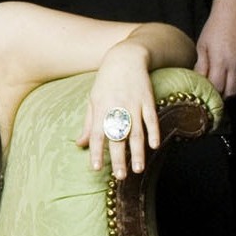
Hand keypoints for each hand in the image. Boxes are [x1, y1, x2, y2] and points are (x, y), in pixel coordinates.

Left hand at [76, 43, 160, 178]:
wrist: (125, 57)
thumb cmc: (106, 81)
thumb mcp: (93, 100)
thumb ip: (89, 124)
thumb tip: (80, 144)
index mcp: (101, 109)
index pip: (97, 134)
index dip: (96, 152)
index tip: (96, 168)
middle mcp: (117, 108)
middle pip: (118, 137)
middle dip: (119, 158)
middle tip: (120, 177)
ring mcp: (134, 104)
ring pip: (136, 132)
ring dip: (138, 152)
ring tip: (138, 170)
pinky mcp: (147, 99)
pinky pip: (151, 119)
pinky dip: (154, 132)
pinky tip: (155, 146)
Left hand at [195, 0, 235, 98]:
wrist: (235, 12)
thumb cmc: (215, 27)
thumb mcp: (202, 45)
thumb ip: (201, 65)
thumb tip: (198, 80)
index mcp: (220, 61)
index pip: (217, 87)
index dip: (212, 93)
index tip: (208, 92)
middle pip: (231, 91)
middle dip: (223, 94)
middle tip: (217, 92)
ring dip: (234, 88)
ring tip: (226, 84)